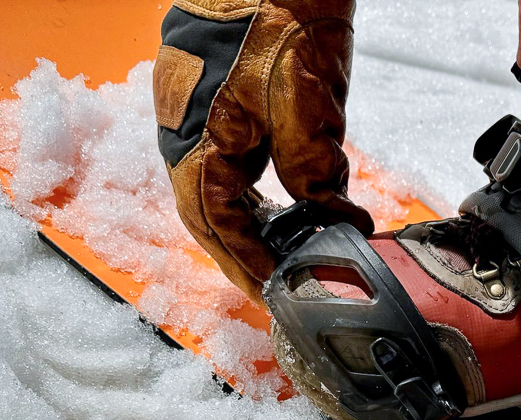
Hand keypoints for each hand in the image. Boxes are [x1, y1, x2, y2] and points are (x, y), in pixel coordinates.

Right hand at [154, 0, 374, 302]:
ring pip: (215, 192)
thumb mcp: (305, 105)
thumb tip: (335, 221)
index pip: (218, 226)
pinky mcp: (213, 101)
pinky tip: (277, 208)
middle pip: (210, 217)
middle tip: (281, 288)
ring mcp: (194, 116)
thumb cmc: (277, 11)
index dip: (250, 265)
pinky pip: (224, 164)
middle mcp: (185, 134)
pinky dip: (249, 195)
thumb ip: (313, 172)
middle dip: (245, 257)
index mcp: (196, 141)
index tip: (281, 291)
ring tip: (284, 258)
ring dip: (246, 229)